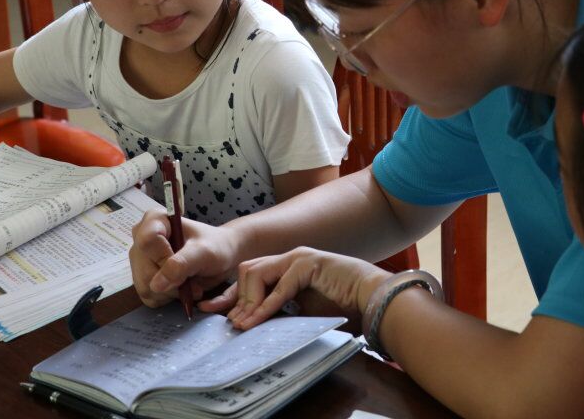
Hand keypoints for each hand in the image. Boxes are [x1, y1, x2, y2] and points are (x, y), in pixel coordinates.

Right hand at [129, 209, 241, 307]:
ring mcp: (140, 259)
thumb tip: (156, 285)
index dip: (163, 258)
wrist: (221, 255)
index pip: (147, 241)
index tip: (184, 264)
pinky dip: (167, 297)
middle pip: (143, 268)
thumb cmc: (215, 246)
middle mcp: (142, 238)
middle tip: (191, 279)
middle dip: (170, 281)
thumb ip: (181, 264)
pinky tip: (180, 288)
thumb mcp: (204, 253)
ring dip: (170, 292)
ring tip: (189, 283)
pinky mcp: (143, 277)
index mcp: (155, 220)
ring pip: (144, 286)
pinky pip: (148, 296)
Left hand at [223, 247, 390, 329]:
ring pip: (257, 272)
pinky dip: (267, 305)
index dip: (230, 295)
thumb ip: (279, 310)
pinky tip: (258, 320)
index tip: (210, 309)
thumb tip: (250, 323)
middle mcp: (290, 259)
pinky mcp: (309, 264)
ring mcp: (299, 258)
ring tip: (246, 324)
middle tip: (234, 324)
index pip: (250, 277)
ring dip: (249, 301)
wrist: (372, 298)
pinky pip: (280, 286)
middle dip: (235, 298)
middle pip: (248, 270)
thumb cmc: (343, 306)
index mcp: (287, 269)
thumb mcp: (302, 310)